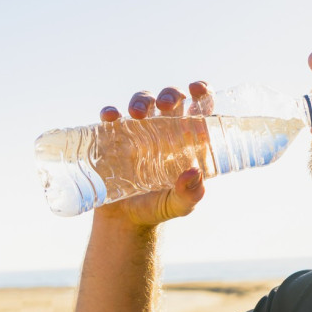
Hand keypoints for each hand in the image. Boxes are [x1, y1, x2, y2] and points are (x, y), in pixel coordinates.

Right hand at [95, 81, 211, 227]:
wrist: (125, 221)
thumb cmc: (159, 207)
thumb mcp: (180, 205)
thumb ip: (191, 193)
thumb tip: (195, 173)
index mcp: (187, 139)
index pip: (199, 108)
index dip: (201, 92)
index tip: (197, 90)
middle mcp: (164, 129)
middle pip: (170, 99)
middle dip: (170, 94)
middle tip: (166, 104)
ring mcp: (138, 131)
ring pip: (143, 102)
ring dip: (141, 100)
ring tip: (136, 114)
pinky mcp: (113, 138)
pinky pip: (111, 118)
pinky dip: (110, 113)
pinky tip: (110, 117)